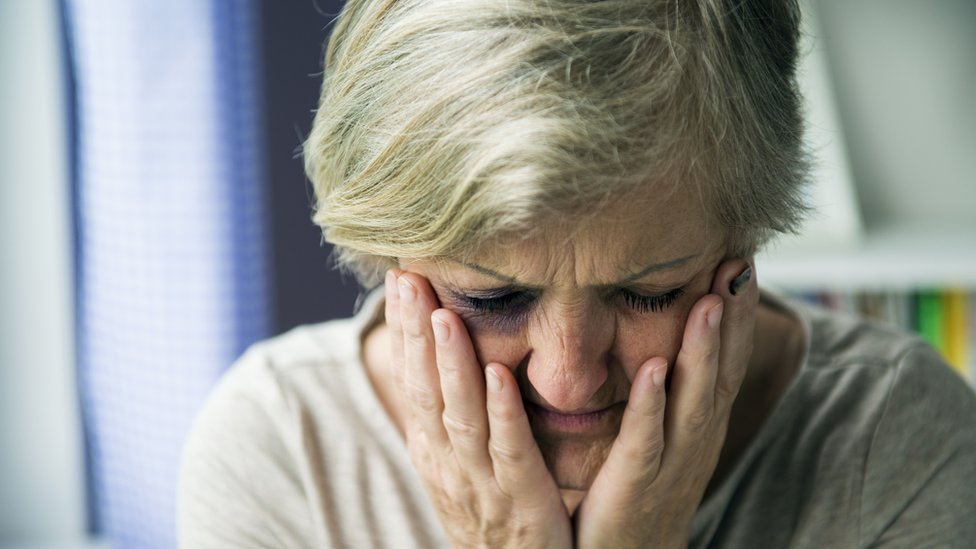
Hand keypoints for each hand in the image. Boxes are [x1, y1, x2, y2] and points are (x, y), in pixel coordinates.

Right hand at [385, 269, 572, 547]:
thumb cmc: (489, 513)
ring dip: (451, 365)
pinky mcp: (521, 499)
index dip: (404, 329)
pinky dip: (502, 412)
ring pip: (460, 414)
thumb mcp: (458, 463)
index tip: (401, 278)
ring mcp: (479, 481)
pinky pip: (509, 451)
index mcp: (432, 447)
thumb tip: (442, 356)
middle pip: (425, 388)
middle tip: (408, 278)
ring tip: (445, 316)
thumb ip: (454, 413)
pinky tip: (500, 375)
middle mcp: (446, 460)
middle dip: (415, 332)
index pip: (411, 378)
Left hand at [574, 259, 757, 547]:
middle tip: (738, 260)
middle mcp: (698, 435)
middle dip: (732, 315)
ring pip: (696, 399)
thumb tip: (663, 332)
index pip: (726, 356)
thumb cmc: (642, 486)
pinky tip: (654, 369)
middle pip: (722, 369)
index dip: (737, 309)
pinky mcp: (639, 482)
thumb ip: (668, 386)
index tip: (741, 256)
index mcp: (702, 419)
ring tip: (710, 301)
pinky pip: (648, 439)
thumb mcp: (664, 430)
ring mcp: (674, 459)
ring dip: (704, 351)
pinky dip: (653, 404)